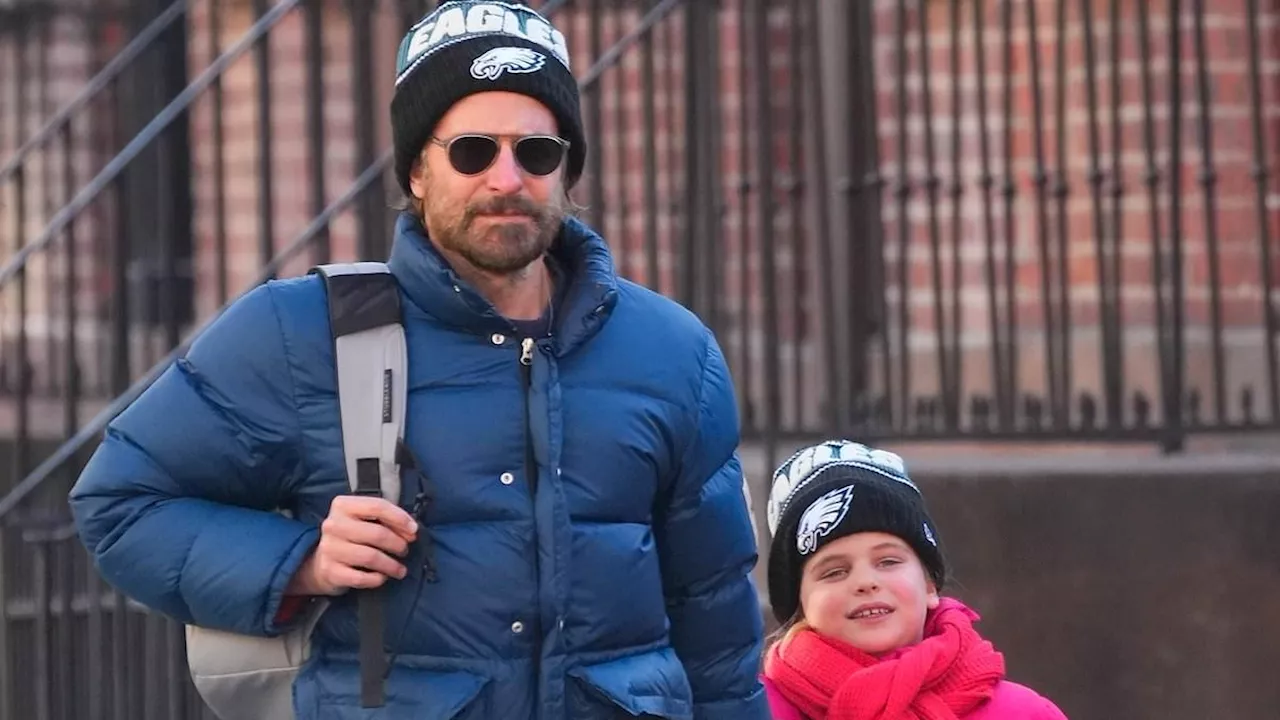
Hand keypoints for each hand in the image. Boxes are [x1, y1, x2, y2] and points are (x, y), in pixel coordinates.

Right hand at [286, 495, 418, 595]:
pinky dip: (376, 579)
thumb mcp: (364, 520)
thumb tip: (411, 531)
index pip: (378, 506)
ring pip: (370, 557)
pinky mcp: (329, 571)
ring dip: (391, 565)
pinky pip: (360, 578)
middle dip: (398, 544)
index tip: (414, 530)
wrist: (320, 562)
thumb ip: (387, 520)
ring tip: (400, 569)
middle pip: (377, 533)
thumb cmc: (351, 536)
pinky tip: (382, 578)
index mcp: (342, 505)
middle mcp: (333, 525)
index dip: (400, 518)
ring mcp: (329, 548)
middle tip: (405, 550)